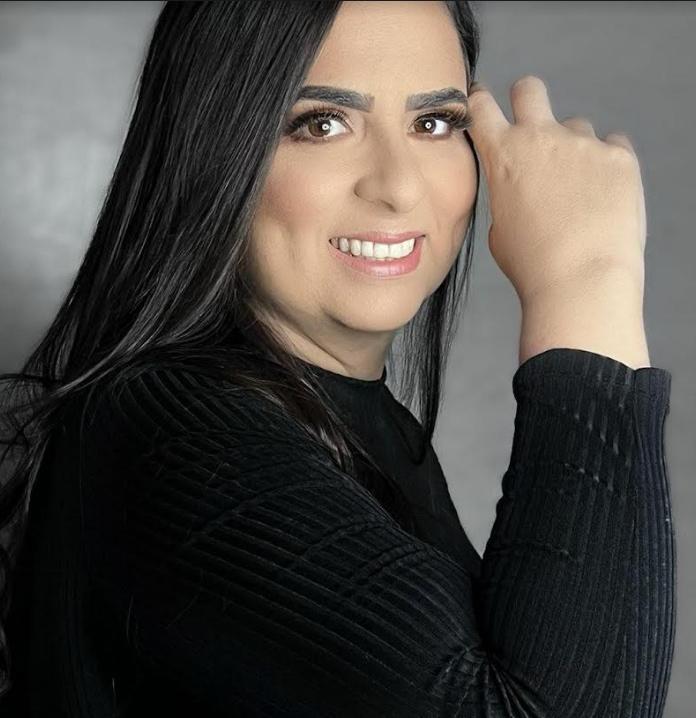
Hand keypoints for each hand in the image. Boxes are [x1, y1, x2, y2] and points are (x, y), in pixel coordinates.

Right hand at [466, 75, 646, 307]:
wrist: (581, 279)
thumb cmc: (534, 264)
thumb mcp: (500, 227)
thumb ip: (506, 193)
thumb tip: (519, 186)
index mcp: (503, 156)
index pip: (480, 107)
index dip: (479, 103)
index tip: (482, 103)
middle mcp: (541, 138)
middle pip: (529, 89)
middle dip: (526, 99)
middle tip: (532, 126)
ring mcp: (583, 143)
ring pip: (576, 126)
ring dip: (573, 148)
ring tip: (578, 192)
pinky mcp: (619, 155)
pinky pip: (612, 146)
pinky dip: (606, 165)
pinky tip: (603, 196)